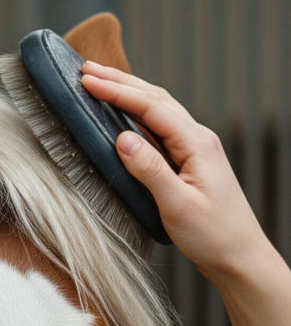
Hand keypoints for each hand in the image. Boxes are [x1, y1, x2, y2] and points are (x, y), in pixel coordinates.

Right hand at [82, 61, 290, 325]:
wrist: (239, 256)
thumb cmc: (212, 235)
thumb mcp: (177, 205)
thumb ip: (150, 170)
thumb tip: (122, 139)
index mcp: (196, 144)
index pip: (151, 107)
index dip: (118, 92)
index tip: (87, 81)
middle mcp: (197, 139)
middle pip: (156, 98)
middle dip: (121, 81)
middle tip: (87, 70)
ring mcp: (194, 149)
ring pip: (159, 109)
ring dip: (129, 92)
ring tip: (101, 82)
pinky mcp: (189, 161)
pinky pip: (161, 127)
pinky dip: (138, 112)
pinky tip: (125, 113)